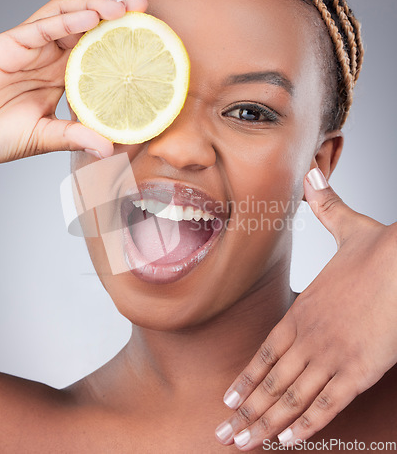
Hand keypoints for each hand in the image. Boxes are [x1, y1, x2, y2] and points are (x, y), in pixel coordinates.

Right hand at [0, 0, 147, 175]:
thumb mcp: (47, 137)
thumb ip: (76, 136)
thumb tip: (110, 148)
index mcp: (60, 75)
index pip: (93, 46)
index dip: (116, 33)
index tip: (144, 28)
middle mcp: (48, 56)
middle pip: (83, 21)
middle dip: (111, 7)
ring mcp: (29, 48)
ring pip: (64, 15)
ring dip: (93, 6)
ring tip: (121, 6)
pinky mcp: (8, 45)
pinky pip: (39, 28)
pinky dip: (64, 21)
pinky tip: (88, 17)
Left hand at [215, 167, 396, 449]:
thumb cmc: (378, 250)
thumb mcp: (346, 226)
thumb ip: (324, 206)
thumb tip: (313, 174)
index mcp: (301, 311)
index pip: (264, 353)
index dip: (245, 379)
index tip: (227, 400)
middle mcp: (309, 338)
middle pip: (272, 383)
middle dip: (247, 412)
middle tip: (223, 436)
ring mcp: (332, 356)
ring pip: (293, 398)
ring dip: (267, 424)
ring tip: (246, 445)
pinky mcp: (359, 371)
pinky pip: (328, 404)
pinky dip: (308, 423)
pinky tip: (290, 439)